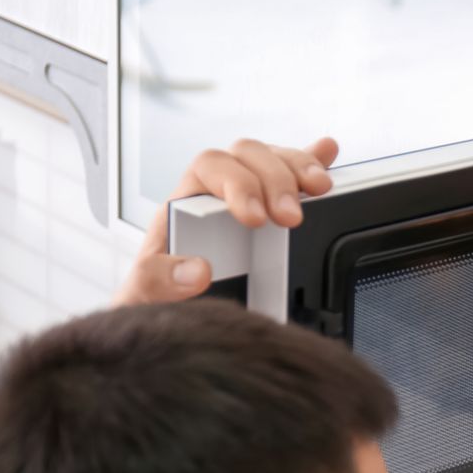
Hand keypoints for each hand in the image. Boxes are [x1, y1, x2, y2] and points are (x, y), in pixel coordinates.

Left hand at [114, 137, 339, 304]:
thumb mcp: (144, 296)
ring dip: (300, 169)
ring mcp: (248, 199)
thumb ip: (157, 280)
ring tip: (320, 189)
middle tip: (290, 217)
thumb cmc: (158, 302)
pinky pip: (292, 175)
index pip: (211, 167)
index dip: (237, 184)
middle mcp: (216, 194)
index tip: (255, 219)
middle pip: (248, 156)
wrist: (175, 319)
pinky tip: (328, 152)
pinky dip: (313, 162)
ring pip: (274, 159)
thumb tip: (197, 269)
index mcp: (185, 205)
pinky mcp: (273, 211)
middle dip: (274, 180)